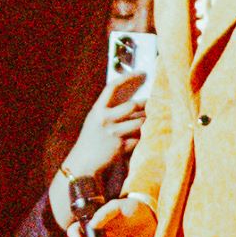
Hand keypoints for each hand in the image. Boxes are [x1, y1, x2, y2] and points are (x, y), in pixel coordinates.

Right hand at [58, 73, 149, 201]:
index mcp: (97, 110)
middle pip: (132, 106)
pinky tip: (138, 139)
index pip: (112, 88)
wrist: (83, 163)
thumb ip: (110, 111)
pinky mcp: (121, 146)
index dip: (127, 78)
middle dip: (145, 105)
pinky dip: (140, 138)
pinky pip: (138, 138)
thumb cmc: (91, 141)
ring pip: (140, 123)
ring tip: (146, 123)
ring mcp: (113, 133)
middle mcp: (104, 119)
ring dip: (145, 122)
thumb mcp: (95, 121)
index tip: (140, 73)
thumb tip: (134, 103)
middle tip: (152, 104)